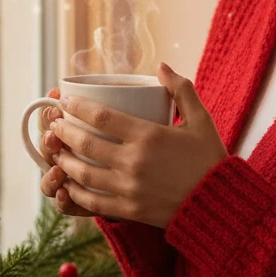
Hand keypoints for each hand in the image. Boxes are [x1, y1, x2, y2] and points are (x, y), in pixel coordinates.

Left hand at [48, 62, 228, 229]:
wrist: (221, 205)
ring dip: (64, 161)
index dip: (77, 107)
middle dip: (63, 132)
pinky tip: (68, 184)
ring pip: (84, 174)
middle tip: (54, 124)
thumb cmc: (210, 159)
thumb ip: (181, 89)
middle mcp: (135, 162)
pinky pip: (93, 202)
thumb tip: (161, 66)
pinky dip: (76, 193)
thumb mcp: (201, 119)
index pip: (101, 116)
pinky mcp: (130, 211)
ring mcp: (130, 189)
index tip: (64, 101)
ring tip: (55, 151)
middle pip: (86, 144)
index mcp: (149, 135)